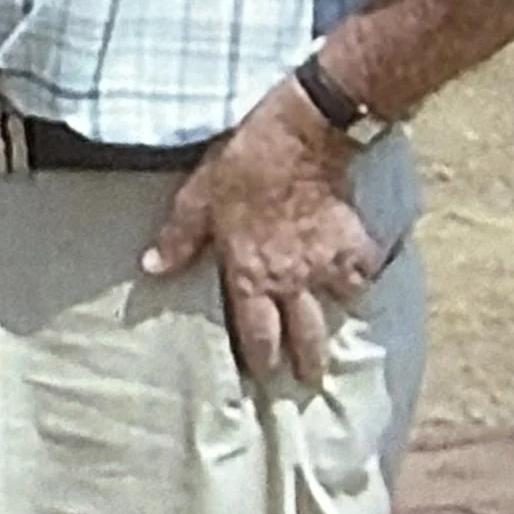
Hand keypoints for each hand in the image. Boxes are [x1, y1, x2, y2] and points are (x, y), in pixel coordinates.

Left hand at [141, 82, 382, 384]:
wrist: (305, 133)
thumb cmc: (246, 163)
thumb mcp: (200, 196)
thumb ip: (180, 237)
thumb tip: (151, 268)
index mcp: (249, 275)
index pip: (256, 336)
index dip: (259, 361)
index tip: (261, 378)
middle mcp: (289, 281)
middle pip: (303, 337)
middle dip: (306, 364)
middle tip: (309, 380)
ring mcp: (325, 265)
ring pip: (335, 309)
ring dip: (333, 320)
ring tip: (335, 333)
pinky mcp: (353, 243)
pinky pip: (362, 273)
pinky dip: (360, 277)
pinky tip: (358, 275)